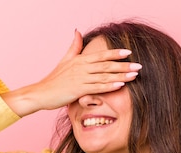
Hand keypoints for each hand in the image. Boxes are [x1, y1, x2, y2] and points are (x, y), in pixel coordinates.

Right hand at [2, 30, 140, 115]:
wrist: (41, 93)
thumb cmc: (54, 79)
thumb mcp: (65, 60)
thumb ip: (74, 46)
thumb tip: (78, 31)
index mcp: (80, 60)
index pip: (101, 55)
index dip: (115, 53)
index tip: (129, 53)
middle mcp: (81, 68)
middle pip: (106, 65)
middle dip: (124, 65)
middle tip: (139, 65)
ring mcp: (80, 79)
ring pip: (104, 76)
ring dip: (121, 76)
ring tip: (134, 76)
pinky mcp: (78, 90)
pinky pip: (97, 88)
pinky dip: (109, 86)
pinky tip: (120, 86)